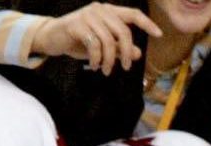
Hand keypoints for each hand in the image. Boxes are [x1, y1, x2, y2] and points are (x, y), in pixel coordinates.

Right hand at [31, 3, 160, 72]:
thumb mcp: (103, 47)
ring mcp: (88, 15)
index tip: (159, 34)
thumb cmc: (79, 41)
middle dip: (127, 53)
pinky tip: (94, 65)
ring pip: (108, 41)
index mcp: (109, 11)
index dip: (147, 24)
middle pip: (123, 32)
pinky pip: (94, 45)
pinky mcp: (77, 25)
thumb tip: (138, 54)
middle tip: (126, 68)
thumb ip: (120, 49)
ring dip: (109, 60)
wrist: (52, 38)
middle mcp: (100, 9)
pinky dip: (96, 59)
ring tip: (106, 70)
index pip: (133, 14)